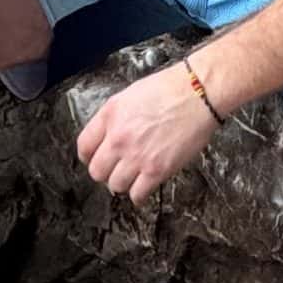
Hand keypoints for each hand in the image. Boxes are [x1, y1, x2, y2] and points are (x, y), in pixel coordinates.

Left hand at [76, 60, 217, 203]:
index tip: (95, 158)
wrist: (199, 93)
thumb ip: (115, 117)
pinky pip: (137, 195)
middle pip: (96, 171)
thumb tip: (109, 136)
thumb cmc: (170, 88)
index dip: (89, 156)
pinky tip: (144, 187)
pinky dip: (139, 195)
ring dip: (123, 183)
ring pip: (115, 186)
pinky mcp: (156, 170)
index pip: (84, 146)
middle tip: (116, 168)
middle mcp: (118, 138)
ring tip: (133, 177)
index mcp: (110, 115)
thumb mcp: (131, 94)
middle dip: (105, 171)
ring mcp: (136, 156)